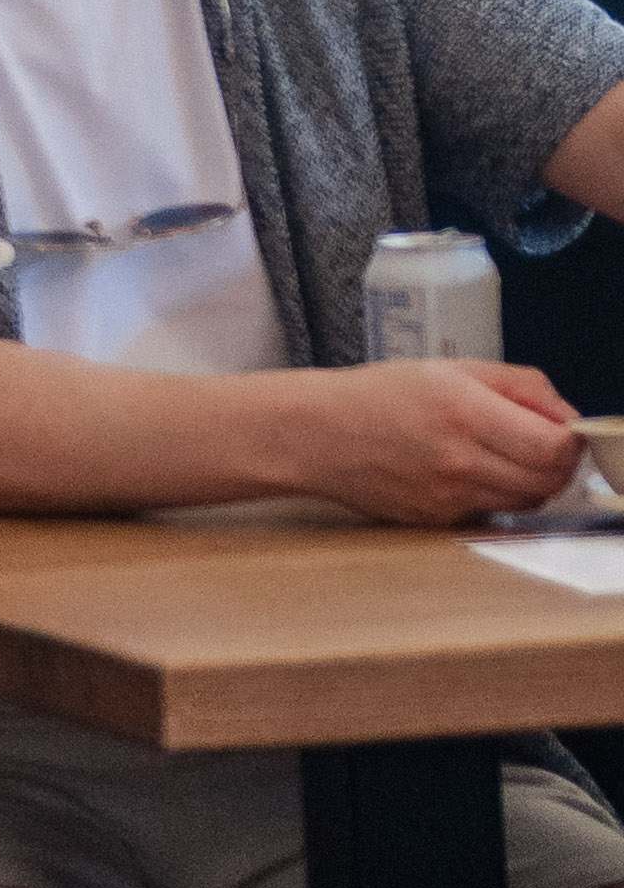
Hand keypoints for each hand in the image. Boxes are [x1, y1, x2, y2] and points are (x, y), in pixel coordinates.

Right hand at [299, 350, 593, 525]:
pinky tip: (473, 469)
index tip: (563, 428)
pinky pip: (493, 511)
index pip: (552, 446)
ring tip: (508, 454)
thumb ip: (520, 385)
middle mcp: (459, 460)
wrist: (316, 434)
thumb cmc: (378, 395)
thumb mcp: (452, 367)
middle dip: (558, 462)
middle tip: (544, 442)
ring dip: (533, 480)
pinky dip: (498, 493)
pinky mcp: (439, 520)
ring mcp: (449, 496)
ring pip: (528, 501)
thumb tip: (566, 415)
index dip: (570, 439)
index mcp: (464, 411)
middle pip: (548, 480)